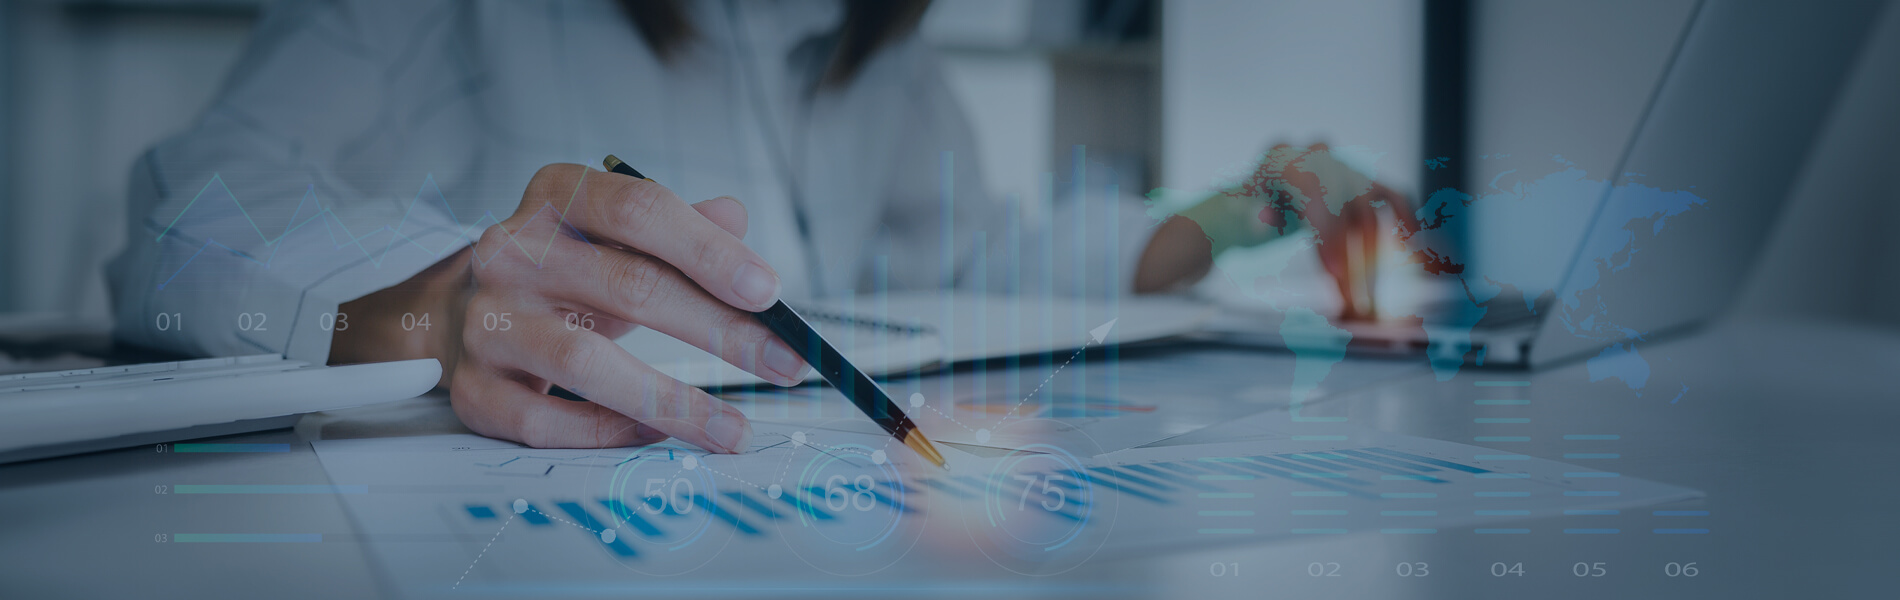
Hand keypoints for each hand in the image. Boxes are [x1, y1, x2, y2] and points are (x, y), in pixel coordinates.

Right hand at [333, 164, 807, 451]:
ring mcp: (487, 323)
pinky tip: (658, 434)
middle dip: (720, 330)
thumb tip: (735, 216)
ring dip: (674, 401)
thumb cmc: (561, 271)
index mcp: (556, 197)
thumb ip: (677, 226)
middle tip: (785, 363)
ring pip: (586, 363)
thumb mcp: (615, 236)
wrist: (456, 312)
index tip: (768, 292)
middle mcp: (512, 252)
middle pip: (629, 287)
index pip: (638, 212)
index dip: (708, 250)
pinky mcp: (475, 389)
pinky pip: (550, 422)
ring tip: (732, 427)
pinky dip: (611, 431)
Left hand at [1136, 144, 1416, 320]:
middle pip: (1344, 196)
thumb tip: (1265, 217)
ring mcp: (1337, 166)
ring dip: (1380, 238)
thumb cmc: (1241, 214)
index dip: (1327, 232)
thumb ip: (1251, 217)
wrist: (1247, 207)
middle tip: (1352, 288)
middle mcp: (1313, 155)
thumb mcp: (1237, 217)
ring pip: (1370, 197)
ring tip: (1392, 268)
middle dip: (1351, 246)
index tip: (1333, 273)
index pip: (1314, 191)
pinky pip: (1389, 196)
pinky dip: (1403, 218)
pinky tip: (1416, 244)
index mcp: (1281, 158)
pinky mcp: (1357, 182)